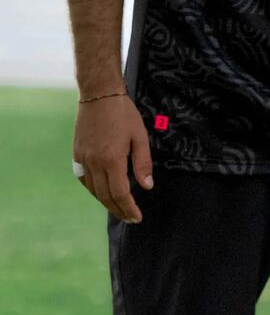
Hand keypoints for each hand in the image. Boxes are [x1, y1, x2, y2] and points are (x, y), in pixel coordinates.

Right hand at [73, 94, 151, 223]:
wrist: (99, 96)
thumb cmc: (124, 114)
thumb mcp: (140, 137)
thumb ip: (143, 163)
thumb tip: (147, 186)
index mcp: (112, 160)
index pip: (120, 193)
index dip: (129, 208)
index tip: (137, 217)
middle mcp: (94, 162)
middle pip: (106, 195)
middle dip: (119, 210)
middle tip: (130, 218)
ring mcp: (83, 159)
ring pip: (94, 190)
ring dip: (106, 202)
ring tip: (119, 209)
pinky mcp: (77, 154)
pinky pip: (84, 179)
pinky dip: (94, 190)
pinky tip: (103, 192)